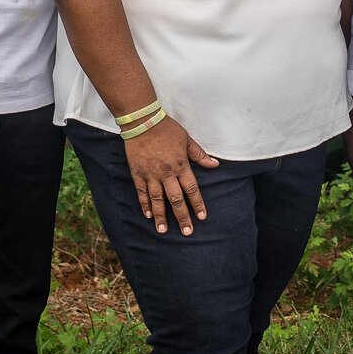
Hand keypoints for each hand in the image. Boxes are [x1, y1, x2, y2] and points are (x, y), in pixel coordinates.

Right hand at [123, 115, 219, 235]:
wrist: (143, 121)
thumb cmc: (167, 129)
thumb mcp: (187, 139)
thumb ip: (199, 155)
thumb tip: (215, 164)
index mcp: (181, 165)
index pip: (191, 189)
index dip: (197, 204)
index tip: (202, 217)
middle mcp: (166, 173)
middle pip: (176, 199)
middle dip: (182, 217)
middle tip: (187, 232)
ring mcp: (151, 174)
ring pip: (157, 200)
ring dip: (161, 216)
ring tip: (163, 230)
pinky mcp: (138, 173)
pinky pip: (141, 192)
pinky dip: (145, 204)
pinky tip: (148, 215)